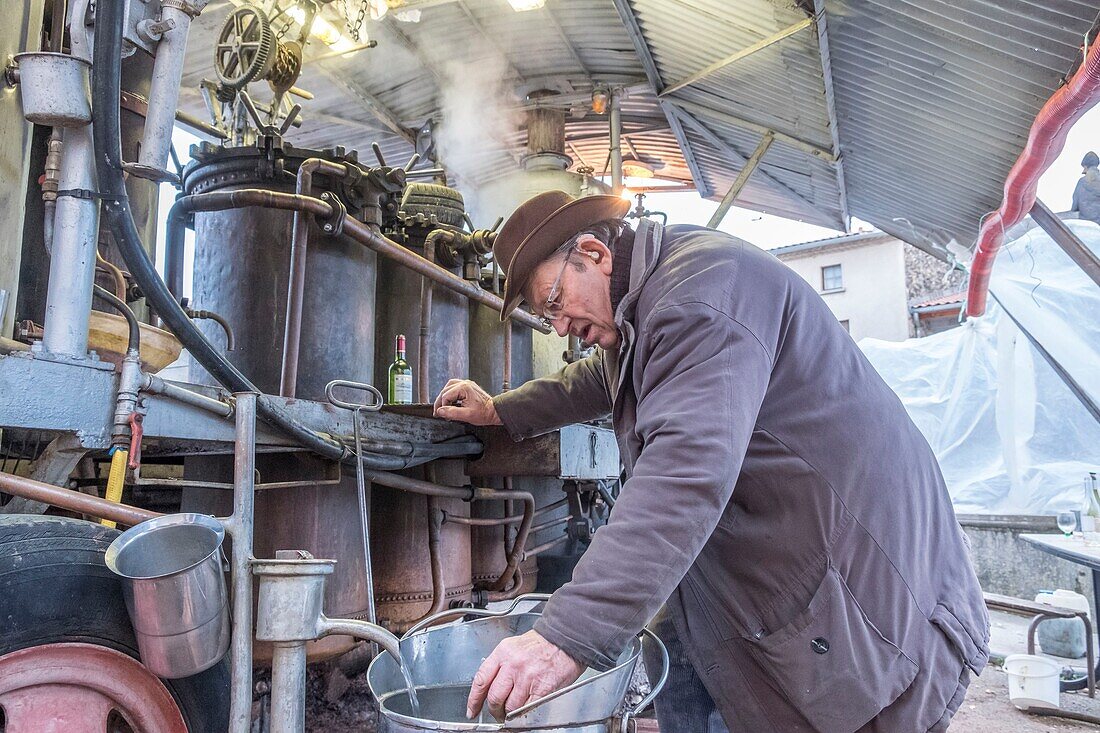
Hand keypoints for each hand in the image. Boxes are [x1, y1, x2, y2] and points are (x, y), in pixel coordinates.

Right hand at [433, 379, 501, 425]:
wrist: (494, 412)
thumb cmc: (483, 413)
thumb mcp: (466, 415)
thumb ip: (451, 413)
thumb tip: (440, 411)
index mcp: (464, 388)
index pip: (445, 396)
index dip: (442, 406)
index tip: (441, 415)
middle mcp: (465, 383)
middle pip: (445, 390)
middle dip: (440, 402)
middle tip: (438, 412)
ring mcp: (467, 384)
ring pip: (449, 387)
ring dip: (444, 396)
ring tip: (442, 406)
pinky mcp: (468, 387)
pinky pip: (455, 387)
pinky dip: (450, 394)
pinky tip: (450, 401)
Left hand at [466, 630, 584, 720]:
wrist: (566, 639)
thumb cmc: (542, 643)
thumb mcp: (514, 646)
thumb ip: (500, 664)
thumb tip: (490, 686)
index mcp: (503, 652)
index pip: (481, 680)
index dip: (474, 700)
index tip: (472, 710)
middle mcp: (513, 664)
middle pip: (494, 697)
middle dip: (494, 710)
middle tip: (497, 713)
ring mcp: (527, 677)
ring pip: (510, 706)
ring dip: (510, 714)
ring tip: (514, 712)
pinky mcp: (542, 688)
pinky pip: (527, 708)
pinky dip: (524, 713)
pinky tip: (525, 710)